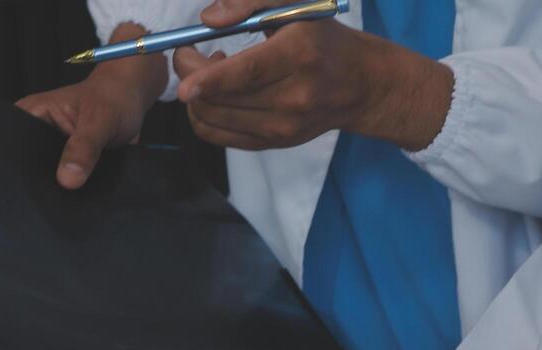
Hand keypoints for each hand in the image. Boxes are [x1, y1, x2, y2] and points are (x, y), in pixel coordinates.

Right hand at [14, 23, 167, 187]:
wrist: (132, 101)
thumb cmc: (113, 98)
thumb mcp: (99, 121)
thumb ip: (84, 149)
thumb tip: (67, 181)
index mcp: (31, 113)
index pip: (16, 146)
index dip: (26, 167)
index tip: (36, 186)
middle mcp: (37, 132)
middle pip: (30, 165)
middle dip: (45, 181)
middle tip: (61, 193)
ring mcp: (51, 149)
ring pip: (49, 176)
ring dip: (62, 188)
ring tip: (72, 197)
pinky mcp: (67, 162)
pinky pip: (66, 181)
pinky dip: (74, 189)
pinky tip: (80, 197)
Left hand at [172, 1, 452, 151]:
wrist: (360, 84)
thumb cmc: (321, 36)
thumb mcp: (296, 1)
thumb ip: (252, 0)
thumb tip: (208, 20)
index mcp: (300, 56)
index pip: (247, 73)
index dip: (209, 76)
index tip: (181, 69)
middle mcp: (294, 98)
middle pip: (222, 99)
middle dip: (189, 74)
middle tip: (188, 51)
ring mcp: (284, 128)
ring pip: (214, 119)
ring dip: (197, 94)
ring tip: (211, 70)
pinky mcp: (275, 144)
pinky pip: (219, 136)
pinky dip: (205, 113)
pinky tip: (219, 92)